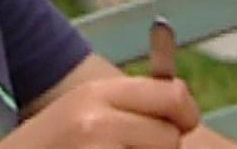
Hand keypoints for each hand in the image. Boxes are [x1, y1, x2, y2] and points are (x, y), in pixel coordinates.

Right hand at [0, 74, 201, 148]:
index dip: (185, 111)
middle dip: (162, 147)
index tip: (183, 122)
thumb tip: (184, 106)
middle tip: (133, 147)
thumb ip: (126, 104)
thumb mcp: (80, 108)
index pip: (172, 94)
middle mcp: (96, 123)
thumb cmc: (50, 145)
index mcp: (94, 94)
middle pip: (170, 136)